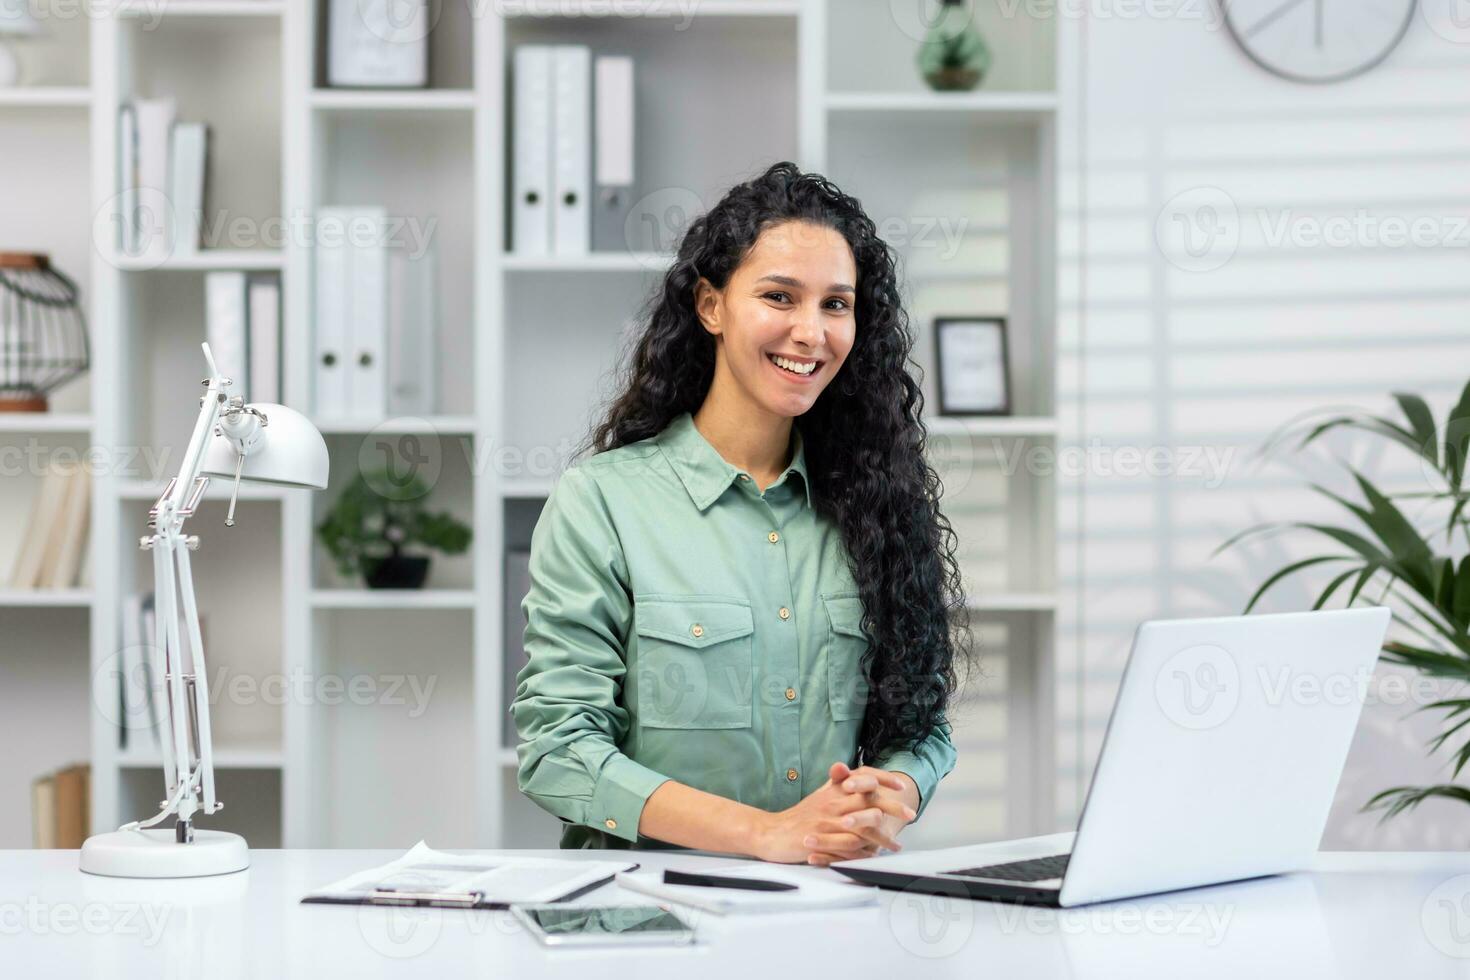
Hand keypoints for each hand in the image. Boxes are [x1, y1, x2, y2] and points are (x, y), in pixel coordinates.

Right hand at [750, 763, 914, 863]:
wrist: (771, 833)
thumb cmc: (799, 817)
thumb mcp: (819, 795)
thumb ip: (836, 783)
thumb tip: (851, 770)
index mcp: (833, 790)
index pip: (862, 776)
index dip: (882, 779)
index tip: (900, 785)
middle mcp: (832, 802)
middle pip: (868, 799)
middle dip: (892, 807)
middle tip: (909, 815)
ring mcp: (828, 822)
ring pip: (862, 825)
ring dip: (882, 836)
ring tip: (896, 845)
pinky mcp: (822, 841)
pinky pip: (848, 846)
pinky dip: (864, 852)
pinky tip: (874, 857)